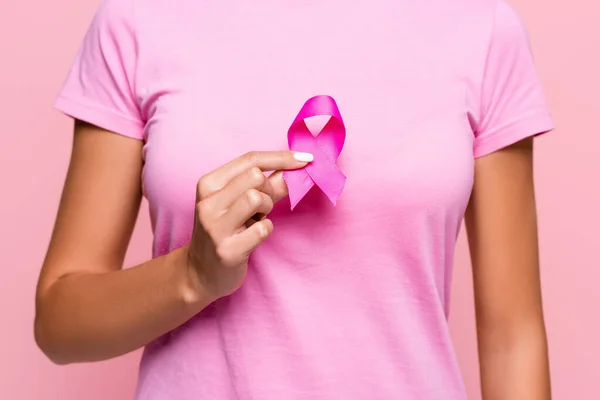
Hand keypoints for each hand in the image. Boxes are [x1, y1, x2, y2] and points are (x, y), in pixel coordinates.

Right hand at [185, 151, 312, 300]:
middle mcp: (208, 202)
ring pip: (257, 198)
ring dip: (266, 209)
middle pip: (256, 176)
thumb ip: (267, 185)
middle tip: (262, 208)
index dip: (282, 157)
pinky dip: (265, 230)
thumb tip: (295, 169)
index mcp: (208, 183)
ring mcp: (215, 227)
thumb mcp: (239, 202)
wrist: (200, 273)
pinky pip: (263, 229)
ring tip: (255, 220)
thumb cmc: (224, 232)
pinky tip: (252, 237)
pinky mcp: (227, 250)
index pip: (250, 158)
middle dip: (268, 190)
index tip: (306, 158)